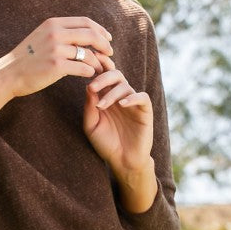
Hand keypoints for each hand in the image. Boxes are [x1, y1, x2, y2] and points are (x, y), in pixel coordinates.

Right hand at [5, 16, 114, 98]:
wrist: (8, 74)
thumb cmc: (27, 59)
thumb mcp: (41, 37)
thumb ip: (60, 34)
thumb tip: (83, 35)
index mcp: (53, 23)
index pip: (85, 22)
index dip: (100, 30)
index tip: (108, 39)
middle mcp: (56, 33)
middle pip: (90, 35)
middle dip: (105, 44)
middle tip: (111, 54)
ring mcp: (56, 49)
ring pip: (88, 54)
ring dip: (99, 62)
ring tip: (102, 69)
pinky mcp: (56, 66)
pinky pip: (83, 68)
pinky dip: (90, 72)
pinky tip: (90, 75)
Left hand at [82, 64, 153, 194]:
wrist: (123, 161)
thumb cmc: (106, 144)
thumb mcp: (91, 126)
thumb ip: (89, 107)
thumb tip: (88, 86)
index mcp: (107, 97)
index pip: (104, 75)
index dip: (98, 68)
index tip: (86, 70)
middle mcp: (120, 97)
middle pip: (115, 75)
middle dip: (103, 78)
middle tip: (92, 87)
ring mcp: (133, 103)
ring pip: (125, 86)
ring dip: (111, 94)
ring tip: (101, 106)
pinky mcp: (145, 111)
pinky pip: (142, 97)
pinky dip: (132, 98)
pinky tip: (122, 105)